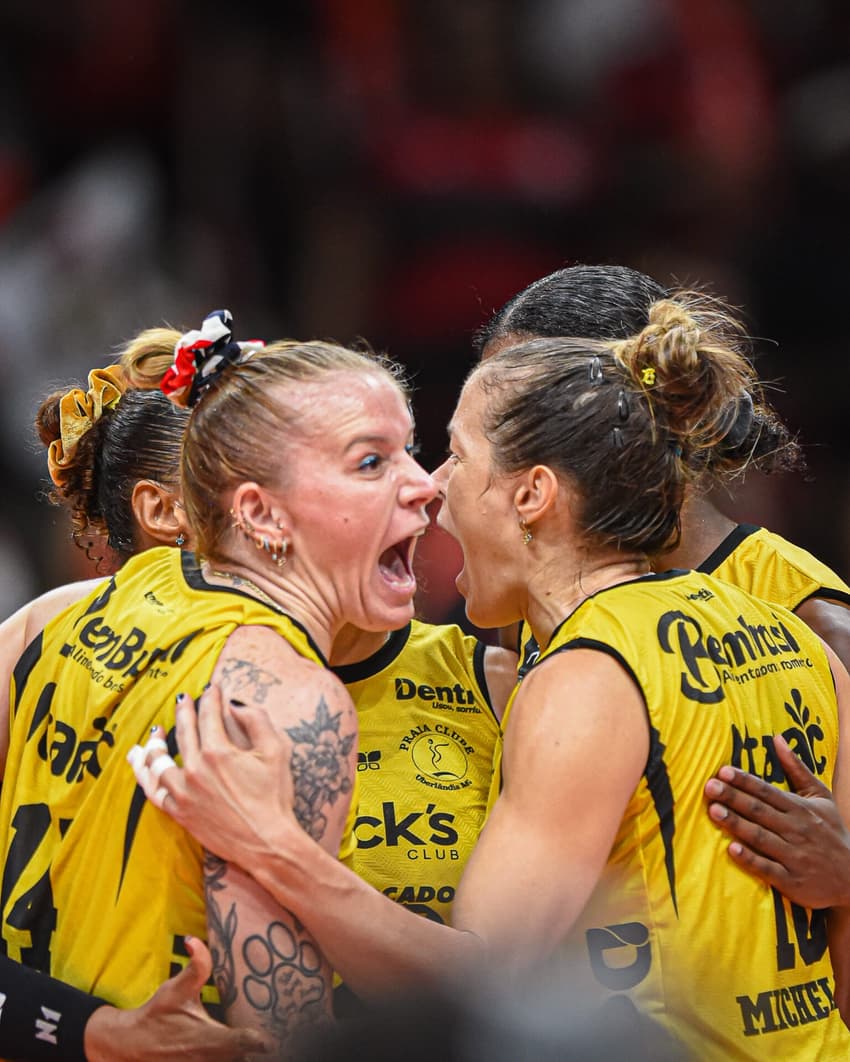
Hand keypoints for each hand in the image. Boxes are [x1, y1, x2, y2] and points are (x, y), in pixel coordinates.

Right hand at [84, 936, 270, 1059]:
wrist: (131, 1045)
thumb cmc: (157, 1014)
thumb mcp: (176, 988)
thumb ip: (195, 965)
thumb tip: (194, 939)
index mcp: (210, 1039)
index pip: (245, 1044)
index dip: (262, 1040)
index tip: (273, 1033)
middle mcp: (210, 1059)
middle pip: (246, 1058)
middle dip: (258, 1049)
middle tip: (271, 1029)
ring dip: (244, 1054)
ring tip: (257, 1040)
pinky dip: (232, 1057)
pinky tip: (238, 1049)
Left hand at [128, 686, 294, 867]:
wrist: (267, 842)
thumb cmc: (274, 797)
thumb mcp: (276, 751)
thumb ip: (257, 721)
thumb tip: (236, 704)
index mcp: (219, 751)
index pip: (209, 715)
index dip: (210, 699)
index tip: (211, 689)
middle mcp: (196, 769)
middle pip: (184, 732)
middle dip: (183, 711)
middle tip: (182, 698)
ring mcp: (184, 792)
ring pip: (160, 762)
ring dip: (156, 743)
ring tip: (155, 733)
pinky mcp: (180, 812)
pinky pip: (154, 791)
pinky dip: (145, 775)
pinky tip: (140, 764)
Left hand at [705, 734, 849, 908]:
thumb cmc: (831, 832)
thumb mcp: (820, 797)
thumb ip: (797, 768)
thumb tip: (777, 738)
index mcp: (800, 808)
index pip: (767, 791)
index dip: (745, 781)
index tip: (723, 771)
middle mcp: (796, 830)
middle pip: (759, 811)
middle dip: (733, 797)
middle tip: (709, 786)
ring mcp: (793, 855)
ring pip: (760, 837)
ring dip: (736, 824)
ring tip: (713, 811)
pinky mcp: (791, 880)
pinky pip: (767, 868)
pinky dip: (750, 859)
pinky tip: (731, 849)